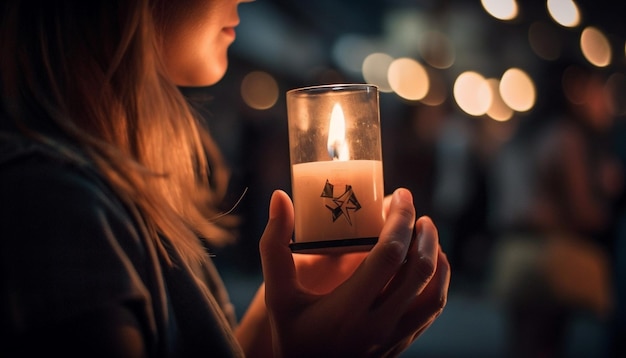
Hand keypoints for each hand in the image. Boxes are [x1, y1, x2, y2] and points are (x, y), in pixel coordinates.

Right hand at [259, 188, 449, 356]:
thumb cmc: (291, 337)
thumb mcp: (277, 295)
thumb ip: (275, 246)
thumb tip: (280, 198)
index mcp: (349, 308)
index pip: (389, 255)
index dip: (400, 220)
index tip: (402, 196)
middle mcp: (379, 325)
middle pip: (420, 271)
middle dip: (424, 234)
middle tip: (416, 211)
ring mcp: (394, 338)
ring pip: (434, 294)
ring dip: (437, 258)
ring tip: (427, 234)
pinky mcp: (401, 345)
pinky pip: (431, 311)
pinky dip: (437, 283)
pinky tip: (428, 266)